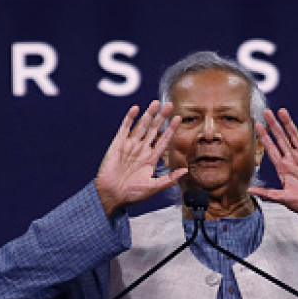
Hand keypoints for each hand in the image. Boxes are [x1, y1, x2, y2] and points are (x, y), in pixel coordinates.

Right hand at [94, 101, 184, 215]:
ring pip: (141, 126)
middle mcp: (141, 150)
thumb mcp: (154, 187)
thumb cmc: (132, 194)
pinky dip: (130, 118)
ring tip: (156, 103)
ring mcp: (130, 146)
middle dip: (161, 117)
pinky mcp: (118, 144)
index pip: (163, 140)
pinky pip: (124, 128)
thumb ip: (170, 179)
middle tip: (169, 104)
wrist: (112, 195)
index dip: (171, 129)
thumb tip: (186, 171)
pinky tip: (136, 109)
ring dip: (148, 114)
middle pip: (154, 129)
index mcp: (151, 159)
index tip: (178, 118)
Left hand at [250, 108, 297, 226]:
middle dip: (273, 126)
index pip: (271, 149)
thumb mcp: (284, 199)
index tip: (256, 125)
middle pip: (281, 138)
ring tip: (282, 111)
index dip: (264, 137)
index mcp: (283, 168)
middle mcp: (293, 159)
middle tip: (266, 112)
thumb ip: (268, 193)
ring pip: (295, 136)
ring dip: (289, 124)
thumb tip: (249, 191)